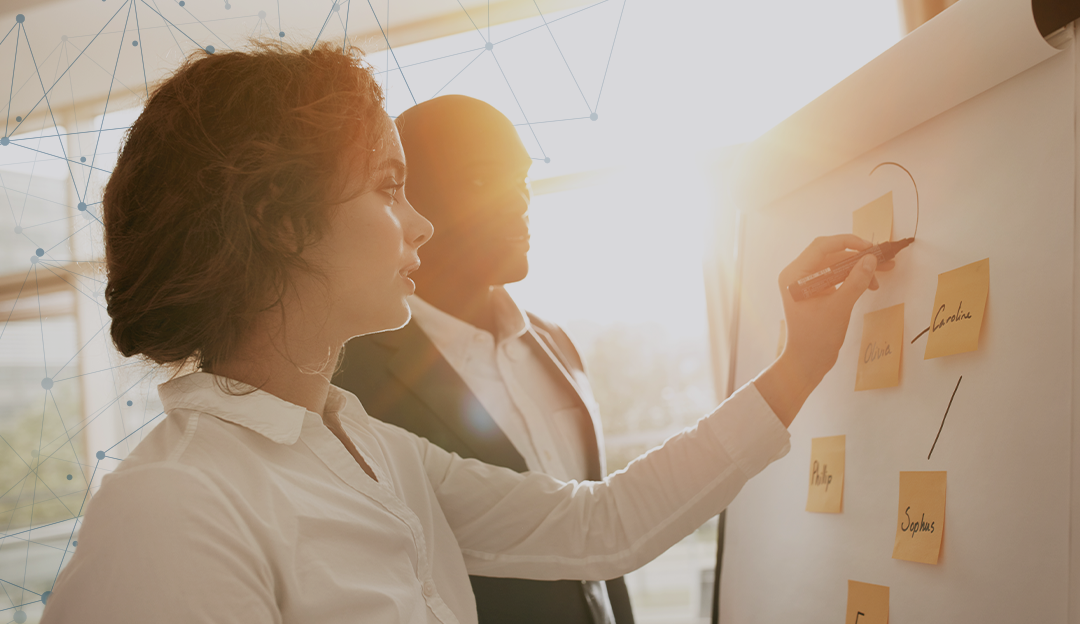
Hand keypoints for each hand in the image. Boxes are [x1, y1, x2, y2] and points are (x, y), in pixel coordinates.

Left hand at [754, 235, 893, 426]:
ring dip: (858, 269)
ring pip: (836, 265)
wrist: (807, 362)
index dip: (848, 243)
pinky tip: (870, 285)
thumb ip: (855, 281)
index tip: (871, 248)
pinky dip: (852, 279)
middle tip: (883, 260)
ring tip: (881, 275)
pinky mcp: (815, 292)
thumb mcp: (839, 307)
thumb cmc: (817, 337)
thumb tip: (871, 259)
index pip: (822, 246)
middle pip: (830, 254)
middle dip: (857, 257)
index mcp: (795, 275)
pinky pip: (836, 277)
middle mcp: (797, 275)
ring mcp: (806, 283)